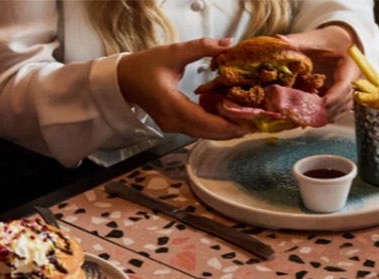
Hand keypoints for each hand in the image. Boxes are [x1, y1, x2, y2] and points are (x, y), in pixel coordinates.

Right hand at [117, 38, 247, 139]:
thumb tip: (229, 44)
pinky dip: (213, 127)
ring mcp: (171, 126)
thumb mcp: (173, 53)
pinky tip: (228, 119)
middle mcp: (171, 121)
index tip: (247, 123)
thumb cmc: (145, 65)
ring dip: (223, 130)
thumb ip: (202, 48)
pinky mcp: (173, 126)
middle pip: (205, 132)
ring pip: (202, 134)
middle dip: (230, 130)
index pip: (202, 121)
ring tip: (246, 123)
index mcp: (169, 104)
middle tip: (255, 124)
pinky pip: (197, 130)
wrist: (123, 80)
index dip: (225, 124)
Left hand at [280, 25, 361, 119]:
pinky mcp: (345, 98)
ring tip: (304, 117)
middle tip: (305, 115)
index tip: (320, 105)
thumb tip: (278, 40)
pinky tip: (309, 116)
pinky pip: (338, 111)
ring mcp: (351, 91)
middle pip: (344, 102)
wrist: (339, 42)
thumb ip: (295, 41)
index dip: (333, 98)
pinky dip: (325, 115)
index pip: (345, 85)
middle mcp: (355, 80)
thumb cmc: (326, 41)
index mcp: (350, 64)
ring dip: (325, 115)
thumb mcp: (312, 39)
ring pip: (342, 110)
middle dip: (326, 110)